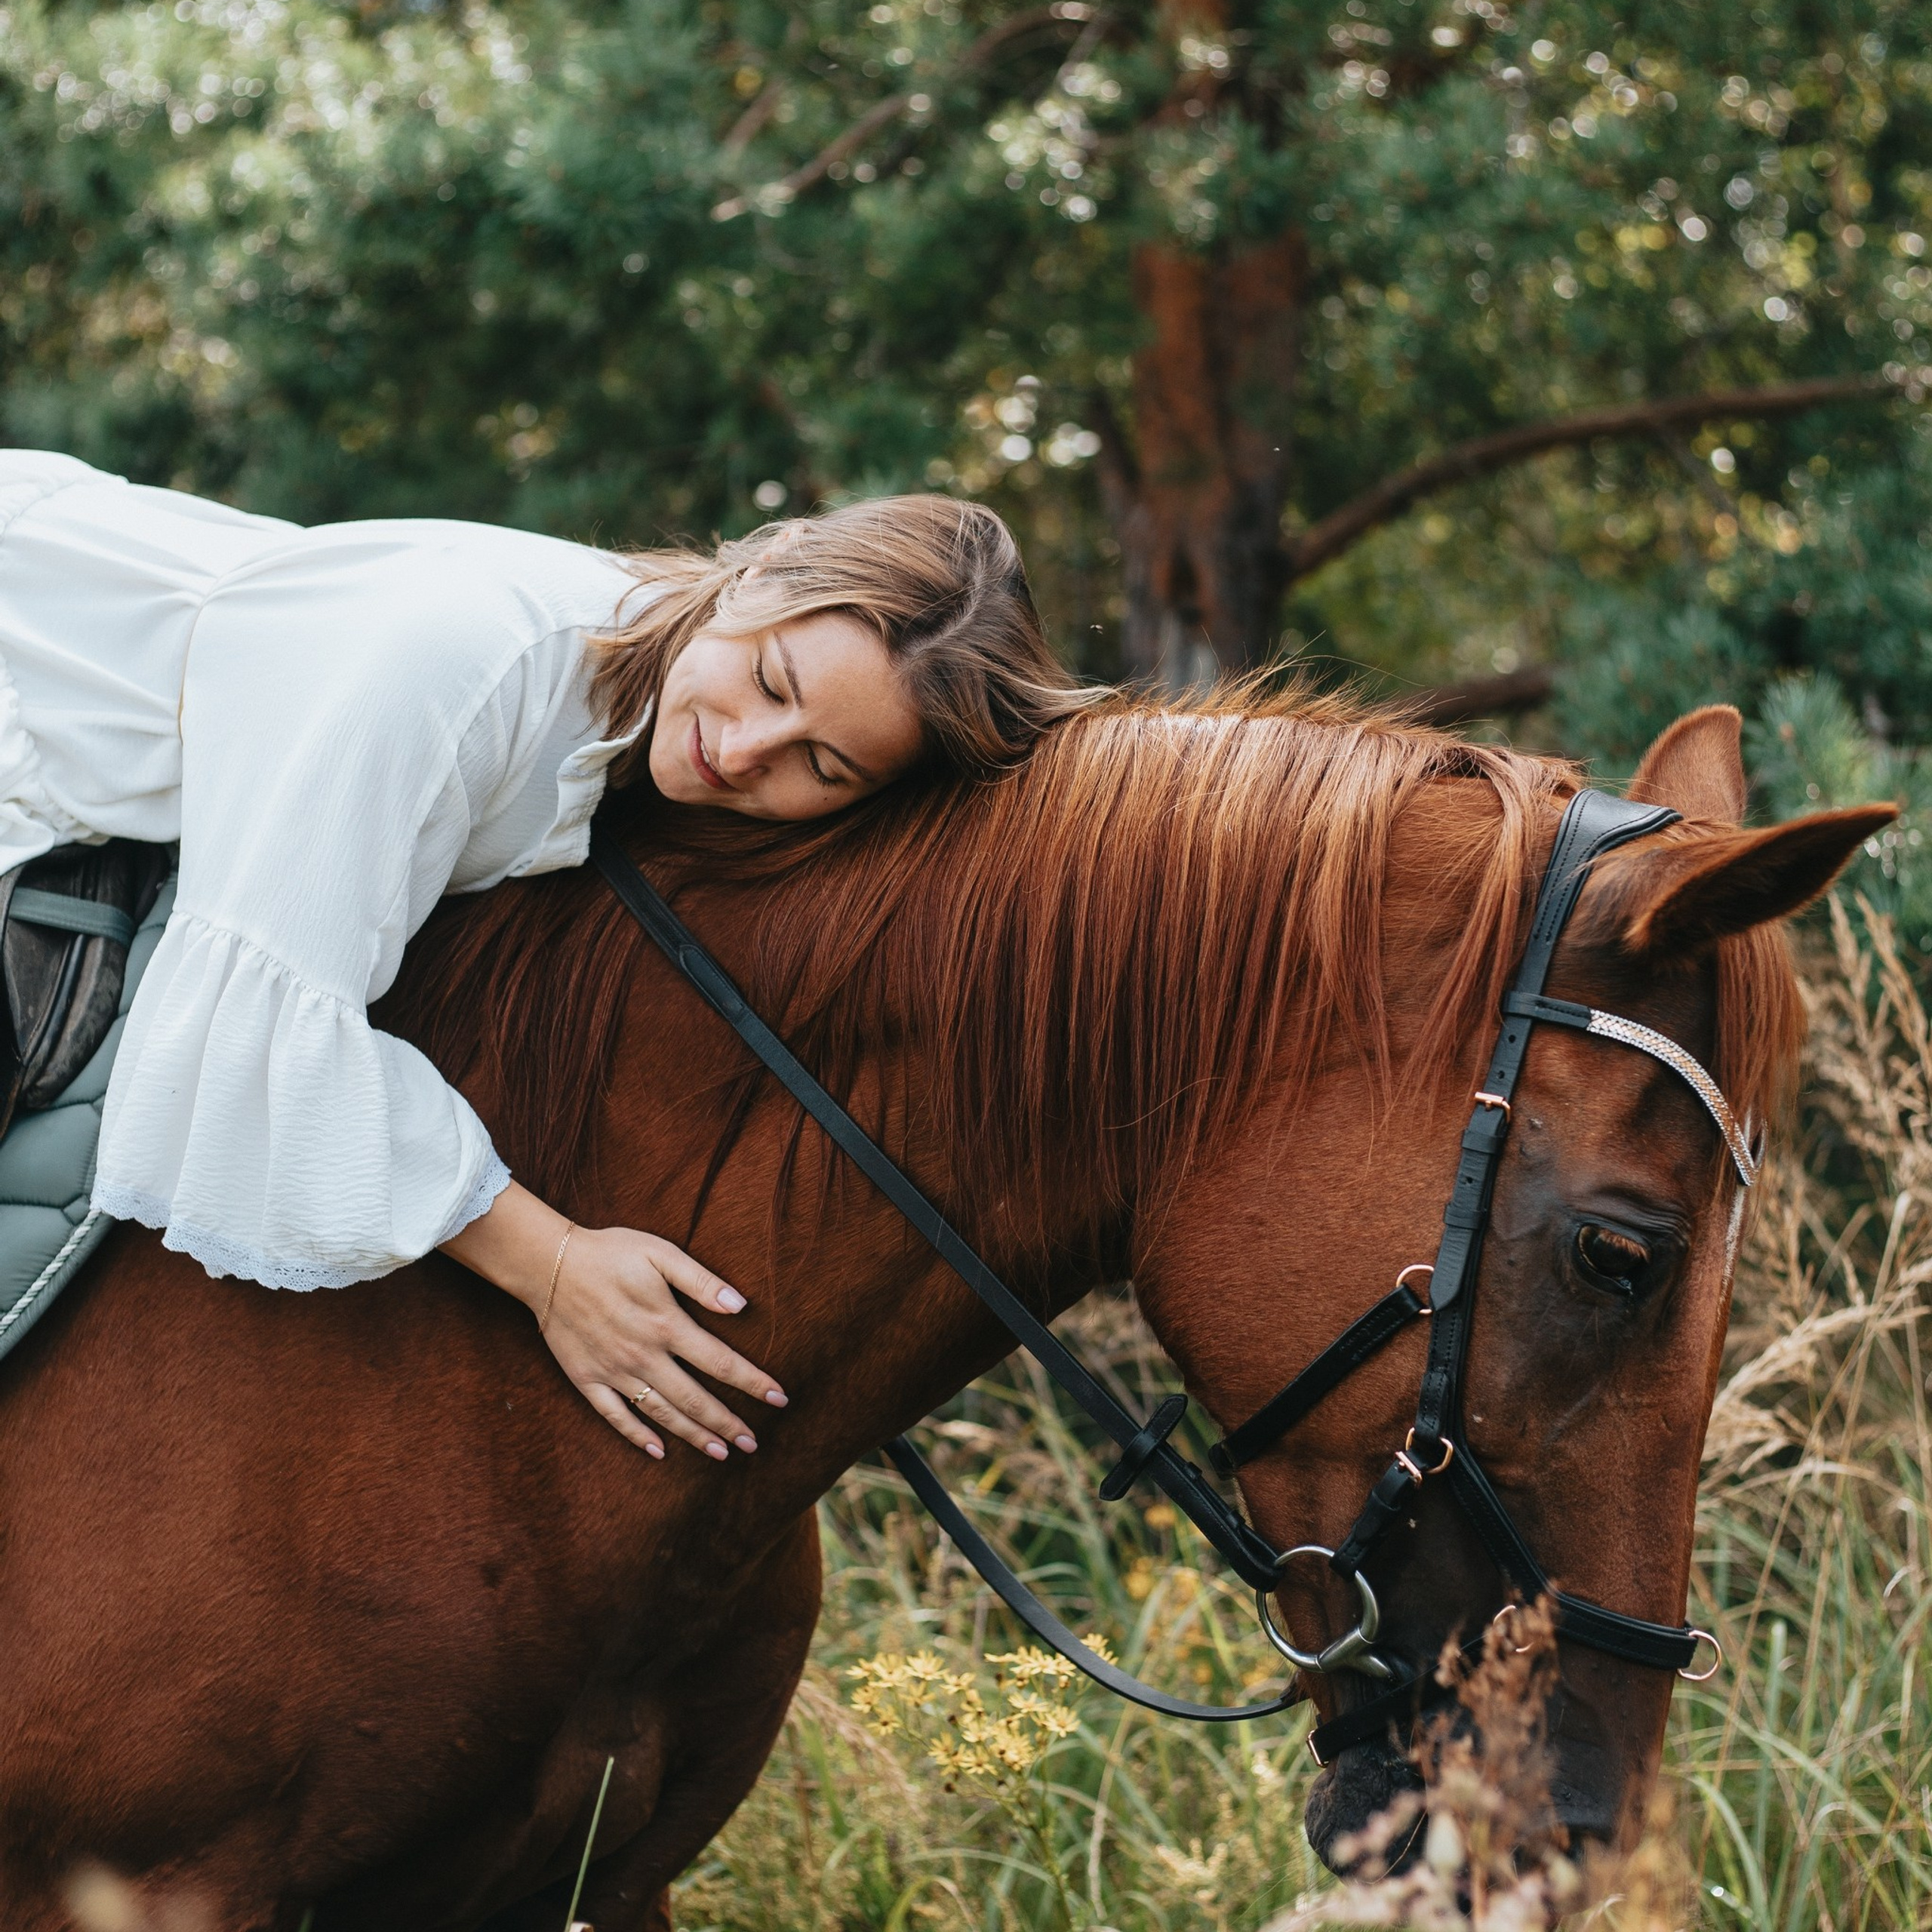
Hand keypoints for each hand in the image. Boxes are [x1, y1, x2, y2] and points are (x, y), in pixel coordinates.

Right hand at [541, 1224, 786, 1457]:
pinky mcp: (587, 1378)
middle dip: (728, 1423)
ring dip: (692, 1435)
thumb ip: (701, 1281)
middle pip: (695, 1398)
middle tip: (754, 1444)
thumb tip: (740, 1306)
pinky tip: (657, 1451)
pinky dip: (637, 1435)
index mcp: (666, 1325)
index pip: (720, 1362)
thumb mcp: (660, 1254)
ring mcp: (614, 1371)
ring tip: (720, 1452)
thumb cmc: (610, 1253)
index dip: (752, 1382)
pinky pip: (614, 1416)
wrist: (547, 1263)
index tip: (780, 1399)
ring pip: (660, 1413)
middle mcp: (643, 1355)